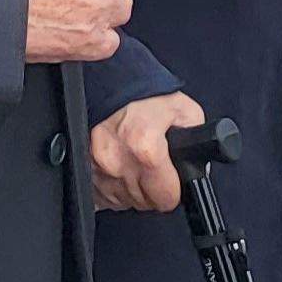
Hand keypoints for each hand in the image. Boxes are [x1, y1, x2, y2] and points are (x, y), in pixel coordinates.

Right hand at [88, 90, 203, 211]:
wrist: (107, 79)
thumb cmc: (142, 93)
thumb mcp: (184, 110)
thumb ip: (198, 143)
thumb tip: (197, 170)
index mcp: (145, 148)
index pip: (166, 198)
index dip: (174, 190)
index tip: (172, 181)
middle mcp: (116, 161)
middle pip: (145, 202)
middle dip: (153, 189)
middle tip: (154, 167)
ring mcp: (95, 167)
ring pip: (123, 201)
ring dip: (132, 188)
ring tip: (135, 162)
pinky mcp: (82, 169)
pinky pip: (101, 196)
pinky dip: (112, 187)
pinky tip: (118, 169)